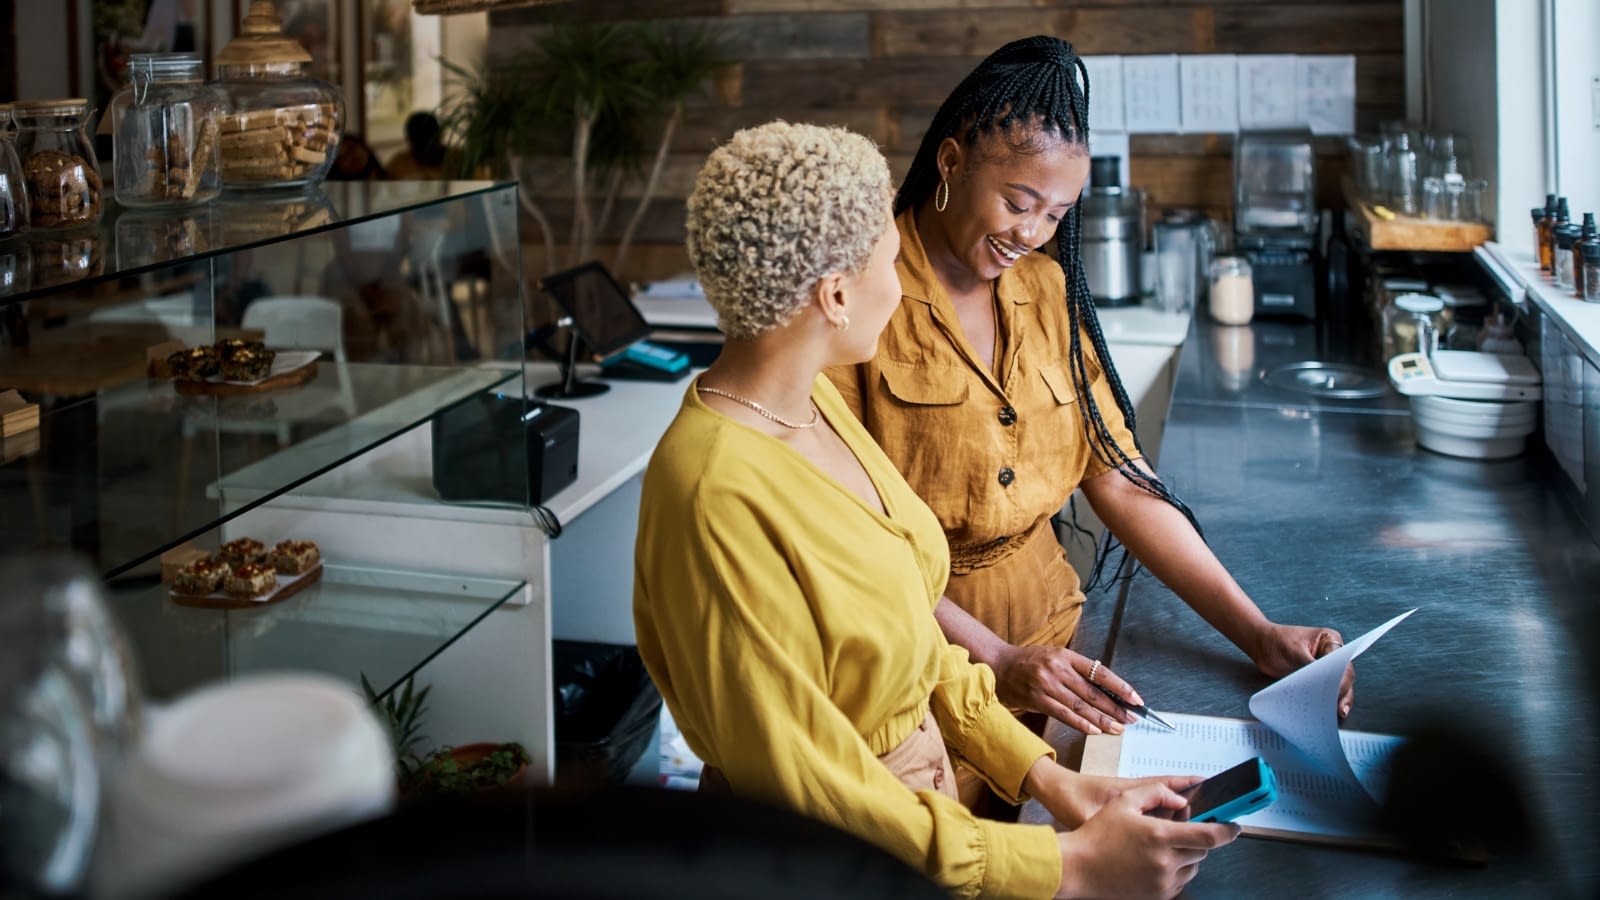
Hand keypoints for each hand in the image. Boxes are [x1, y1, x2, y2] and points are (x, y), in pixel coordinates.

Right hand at [991, 645, 1140, 734]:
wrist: (998, 664)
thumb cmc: (1029, 662)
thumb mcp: (1054, 658)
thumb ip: (1075, 672)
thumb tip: (1104, 693)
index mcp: (1066, 655)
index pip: (1100, 672)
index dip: (1120, 687)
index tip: (1136, 699)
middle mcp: (1058, 668)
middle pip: (1093, 692)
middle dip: (1116, 708)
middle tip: (1132, 719)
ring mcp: (1047, 684)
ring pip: (1081, 706)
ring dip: (1102, 720)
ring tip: (1118, 729)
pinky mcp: (1037, 699)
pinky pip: (1063, 714)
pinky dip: (1081, 724)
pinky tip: (1094, 731)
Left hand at [1025, 757, 1200, 829]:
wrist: (1052, 790)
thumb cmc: (1070, 798)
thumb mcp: (1093, 813)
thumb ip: (1119, 821)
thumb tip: (1148, 826)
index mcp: (1130, 790)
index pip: (1168, 784)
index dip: (1190, 784)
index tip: (1211, 784)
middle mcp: (1134, 792)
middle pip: (1170, 796)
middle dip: (1192, 802)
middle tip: (1213, 812)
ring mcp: (1129, 800)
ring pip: (1161, 806)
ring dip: (1178, 813)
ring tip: (1197, 827)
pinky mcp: (1123, 809)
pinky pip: (1150, 813)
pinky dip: (1163, 820)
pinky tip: (1169, 835)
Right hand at [1054, 779, 1238, 899]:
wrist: (1078, 868)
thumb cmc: (1097, 834)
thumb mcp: (1124, 801)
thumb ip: (1156, 793)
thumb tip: (1183, 801)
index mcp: (1159, 836)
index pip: (1210, 836)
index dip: (1228, 830)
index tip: (1235, 826)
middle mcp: (1165, 862)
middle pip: (1202, 850)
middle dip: (1198, 838)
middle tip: (1181, 829)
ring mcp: (1162, 882)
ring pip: (1193, 866)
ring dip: (1188, 854)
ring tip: (1164, 845)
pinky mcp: (1158, 895)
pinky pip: (1181, 881)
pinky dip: (1177, 869)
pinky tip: (1157, 860)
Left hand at [1249, 623, 1355, 717]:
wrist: (1261, 646)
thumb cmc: (1276, 641)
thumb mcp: (1293, 651)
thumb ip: (1309, 664)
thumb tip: (1322, 681)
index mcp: (1329, 640)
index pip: (1342, 661)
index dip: (1342, 678)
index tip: (1337, 691)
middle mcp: (1331, 654)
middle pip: (1344, 675)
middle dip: (1343, 691)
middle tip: (1340, 708)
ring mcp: (1325, 667)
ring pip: (1339, 685)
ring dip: (1339, 699)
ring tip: (1338, 713)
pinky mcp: (1316, 679)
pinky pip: (1326, 691)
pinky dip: (1326, 701)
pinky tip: (1327, 711)